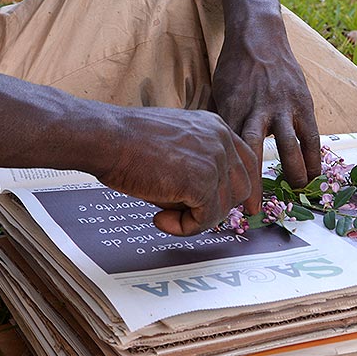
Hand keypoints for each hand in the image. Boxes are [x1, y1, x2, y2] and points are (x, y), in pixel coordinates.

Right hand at [93, 107, 258, 235]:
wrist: (108, 138)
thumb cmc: (128, 142)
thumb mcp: (174, 147)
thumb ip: (196, 166)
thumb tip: (204, 204)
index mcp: (214, 127)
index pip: (247, 160)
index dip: (247, 188)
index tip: (248, 207)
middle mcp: (220, 140)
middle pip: (241, 187)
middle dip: (218, 208)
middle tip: (187, 217)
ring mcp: (215, 160)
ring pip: (223, 207)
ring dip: (194, 219)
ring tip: (162, 215)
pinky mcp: (202, 182)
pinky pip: (205, 219)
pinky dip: (184, 228)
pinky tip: (160, 219)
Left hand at [210, 19, 321, 209]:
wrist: (259, 37)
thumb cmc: (235, 68)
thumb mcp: (218, 93)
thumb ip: (216, 122)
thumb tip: (201, 151)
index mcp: (231, 109)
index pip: (228, 149)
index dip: (227, 175)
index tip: (223, 199)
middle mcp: (256, 109)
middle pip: (254, 152)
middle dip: (254, 183)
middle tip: (254, 210)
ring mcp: (282, 106)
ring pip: (289, 145)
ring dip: (292, 172)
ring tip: (295, 192)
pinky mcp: (302, 103)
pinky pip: (311, 135)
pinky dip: (313, 157)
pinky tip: (314, 175)